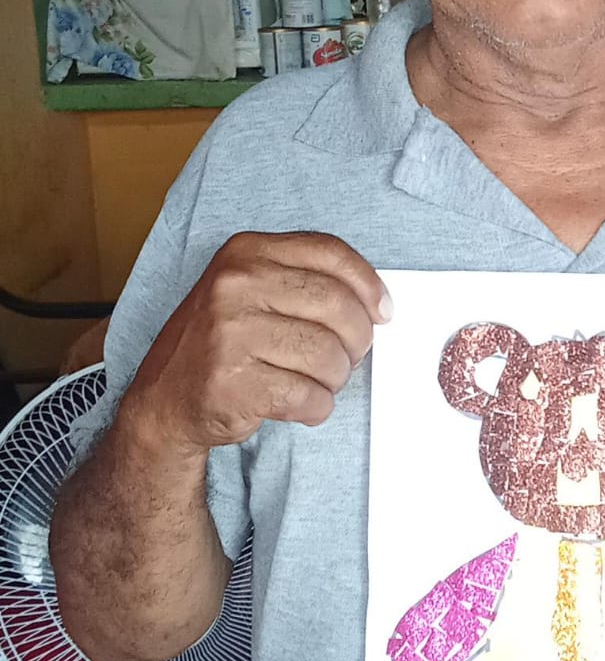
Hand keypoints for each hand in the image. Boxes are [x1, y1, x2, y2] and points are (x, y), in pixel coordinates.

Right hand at [120, 231, 390, 455]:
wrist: (164, 400)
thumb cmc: (224, 344)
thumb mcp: (251, 290)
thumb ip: (304, 282)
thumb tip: (377, 304)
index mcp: (245, 252)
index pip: (330, 252)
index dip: (368, 284)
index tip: (383, 312)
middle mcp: (234, 285)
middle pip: (338, 306)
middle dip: (356, 341)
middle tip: (346, 358)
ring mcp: (229, 333)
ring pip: (328, 356)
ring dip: (333, 379)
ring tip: (312, 383)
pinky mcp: (232, 382)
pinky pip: (308, 396)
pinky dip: (315, 408)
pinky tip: (298, 405)